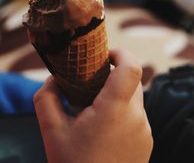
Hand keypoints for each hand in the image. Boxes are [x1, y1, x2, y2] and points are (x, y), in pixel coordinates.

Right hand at [34, 49, 152, 162]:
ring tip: (95, 111)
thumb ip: (47, 98)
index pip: (131, 67)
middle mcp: (136, 117)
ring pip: (134, 97)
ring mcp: (144, 130)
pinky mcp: (147, 140)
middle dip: (112, 76)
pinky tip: (105, 129)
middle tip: (92, 85)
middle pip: (131, 80)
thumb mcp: (52, 132)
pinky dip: (123, 112)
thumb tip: (54, 80)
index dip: (121, 53)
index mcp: (115, 110)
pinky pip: (136, 115)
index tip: (105, 55)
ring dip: (117, 96)